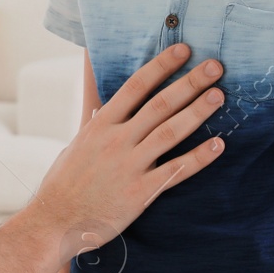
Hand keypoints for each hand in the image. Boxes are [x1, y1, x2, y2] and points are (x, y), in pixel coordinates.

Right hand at [32, 42, 224, 263]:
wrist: (55, 222)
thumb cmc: (63, 185)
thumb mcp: (75, 145)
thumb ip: (93, 125)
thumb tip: (100, 106)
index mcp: (100, 125)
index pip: (135, 86)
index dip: (161, 66)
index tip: (183, 50)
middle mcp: (116, 140)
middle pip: (160, 104)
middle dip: (190, 82)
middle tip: (215, 66)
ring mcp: (129, 165)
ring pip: (171, 132)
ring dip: (198, 111)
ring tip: (219, 95)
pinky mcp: (140, 192)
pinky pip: (176, 170)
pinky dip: (199, 157)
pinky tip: (218, 145)